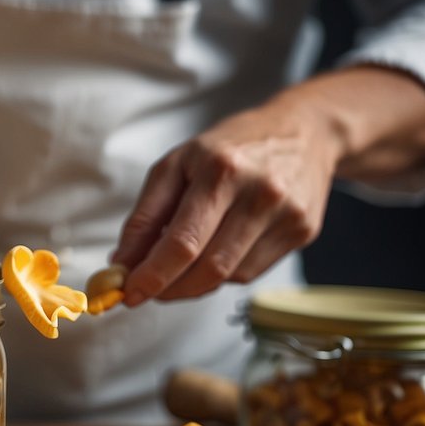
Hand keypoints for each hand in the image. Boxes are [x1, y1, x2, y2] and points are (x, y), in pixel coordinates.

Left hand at [112, 100, 342, 305]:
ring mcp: (287, 214)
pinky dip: (223, 274)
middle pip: (208, 267)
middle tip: (146, 291)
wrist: (302, 131)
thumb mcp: (175, 167)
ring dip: (193, 283)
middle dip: (169, 288)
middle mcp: (259, 193)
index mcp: (221, 170)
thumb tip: (121, 265)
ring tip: (180, 266)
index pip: (183, 242)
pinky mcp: (303, 231)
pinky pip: (251, 273)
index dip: (153, 276)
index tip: (128, 294)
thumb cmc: (226, 150)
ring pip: (229, 276)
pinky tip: (215, 253)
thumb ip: (144, 218)